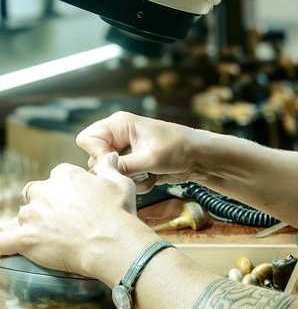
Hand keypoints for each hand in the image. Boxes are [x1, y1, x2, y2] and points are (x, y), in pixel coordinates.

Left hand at [0, 155, 138, 278]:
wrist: (112, 243)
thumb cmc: (118, 213)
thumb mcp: (120, 183)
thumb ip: (108, 168)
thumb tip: (108, 157)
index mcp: (64, 175)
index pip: (57, 178)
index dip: (66, 192)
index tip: (77, 202)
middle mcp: (44, 191)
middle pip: (36, 196)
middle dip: (46, 207)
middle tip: (65, 221)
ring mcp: (33, 215)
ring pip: (24, 217)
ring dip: (34, 225)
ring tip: (53, 239)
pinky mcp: (26, 239)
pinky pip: (3, 242)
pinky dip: (1, 245)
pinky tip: (2, 248)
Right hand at [76, 111, 197, 190]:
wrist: (199, 158)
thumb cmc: (179, 149)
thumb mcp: (150, 158)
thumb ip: (123, 166)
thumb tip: (99, 174)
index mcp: (119, 124)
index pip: (87, 139)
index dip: (97, 155)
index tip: (115, 164)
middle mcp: (118, 136)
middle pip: (95, 159)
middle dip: (115, 171)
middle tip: (135, 172)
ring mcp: (125, 151)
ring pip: (110, 172)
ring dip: (128, 179)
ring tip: (148, 174)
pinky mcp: (133, 165)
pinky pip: (123, 179)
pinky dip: (137, 183)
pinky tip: (152, 178)